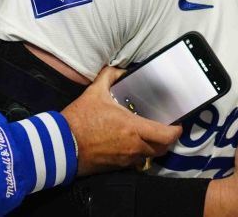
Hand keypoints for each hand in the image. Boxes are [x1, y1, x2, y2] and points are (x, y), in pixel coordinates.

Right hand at [61, 66, 180, 176]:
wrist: (61, 144)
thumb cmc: (80, 119)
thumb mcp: (95, 92)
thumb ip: (110, 76)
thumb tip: (120, 70)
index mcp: (132, 128)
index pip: (166, 135)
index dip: (176, 131)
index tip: (177, 125)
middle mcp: (133, 146)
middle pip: (162, 149)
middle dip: (167, 140)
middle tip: (165, 130)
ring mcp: (125, 159)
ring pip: (148, 157)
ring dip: (151, 148)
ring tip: (147, 136)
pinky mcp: (116, 167)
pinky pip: (134, 163)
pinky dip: (137, 154)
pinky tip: (129, 144)